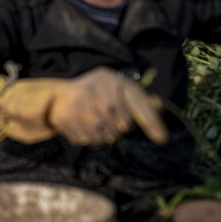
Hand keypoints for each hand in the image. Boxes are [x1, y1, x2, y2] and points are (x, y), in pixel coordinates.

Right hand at [0, 67, 167, 145]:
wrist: (58, 96)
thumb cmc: (96, 93)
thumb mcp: (118, 90)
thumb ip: (142, 105)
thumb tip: (163, 132)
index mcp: (112, 80)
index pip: (138, 103)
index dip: (152, 122)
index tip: (162, 139)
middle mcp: (96, 91)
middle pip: (124, 127)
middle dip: (119, 128)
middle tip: (106, 118)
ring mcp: (80, 106)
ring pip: (107, 137)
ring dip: (104, 135)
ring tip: (93, 122)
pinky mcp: (66, 119)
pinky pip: (89, 141)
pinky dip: (89, 139)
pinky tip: (82, 126)